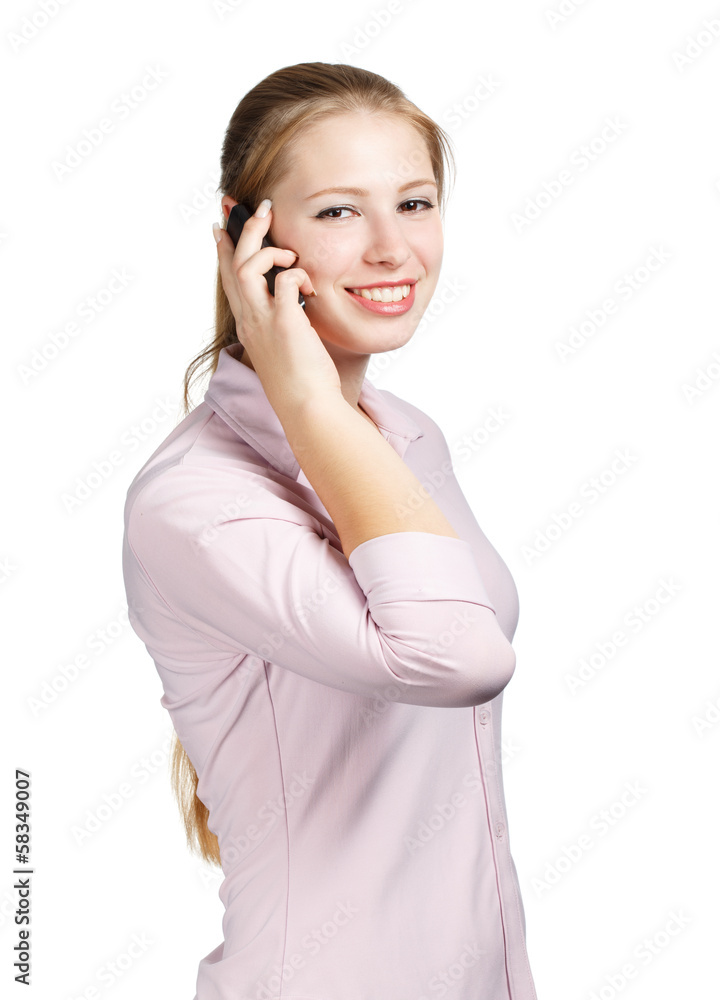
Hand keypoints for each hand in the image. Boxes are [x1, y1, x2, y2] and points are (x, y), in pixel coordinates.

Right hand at [214, 202, 342, 419]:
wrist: (307, 408)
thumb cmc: (302, 383)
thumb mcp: (286, 346)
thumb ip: (285, 321)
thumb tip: (297, 301)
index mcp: (248, 324)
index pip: (228, 280)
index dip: (222, 251)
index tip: (221, 227)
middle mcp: (249, 319)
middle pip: (233, 263)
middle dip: (244, 230)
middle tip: (258, 208)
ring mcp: (263, 320)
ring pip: (247, 266)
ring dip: (267, 247)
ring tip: (288, 249)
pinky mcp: (284, 322)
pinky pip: (287, 281)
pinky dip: (299, 275)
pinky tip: (312, 287)